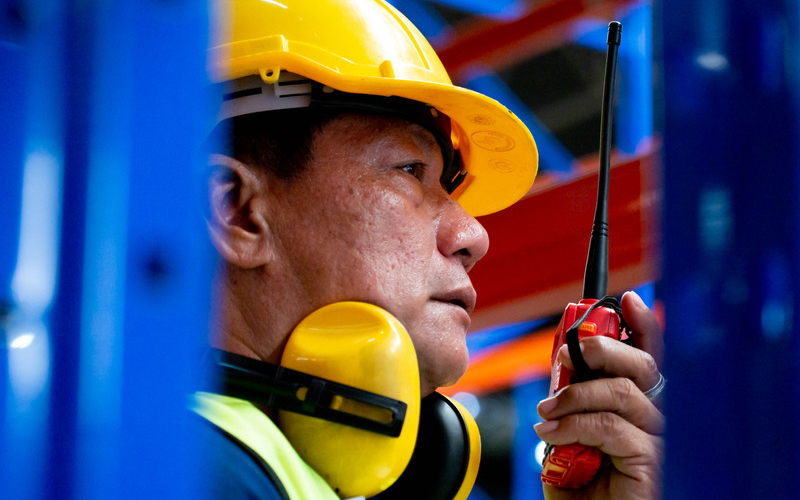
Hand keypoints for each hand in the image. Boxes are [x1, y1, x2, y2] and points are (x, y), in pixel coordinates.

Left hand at [534, 291, 664, 499]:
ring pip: (623, 392)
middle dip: (603, 348)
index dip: (643, 325)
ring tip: (547, 411)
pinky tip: (550, 434)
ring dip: (576, 393)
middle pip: (643, 365)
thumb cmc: (578, 483)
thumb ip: (572, 397)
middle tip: (569, 356)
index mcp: (637, 406)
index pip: (649, 356)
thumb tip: (565, 360)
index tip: (626, 299)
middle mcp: (655, 418)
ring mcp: (658, 440)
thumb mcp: (567, 430)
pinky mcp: (651, 462)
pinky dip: (573, 424)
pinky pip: (611, 426)